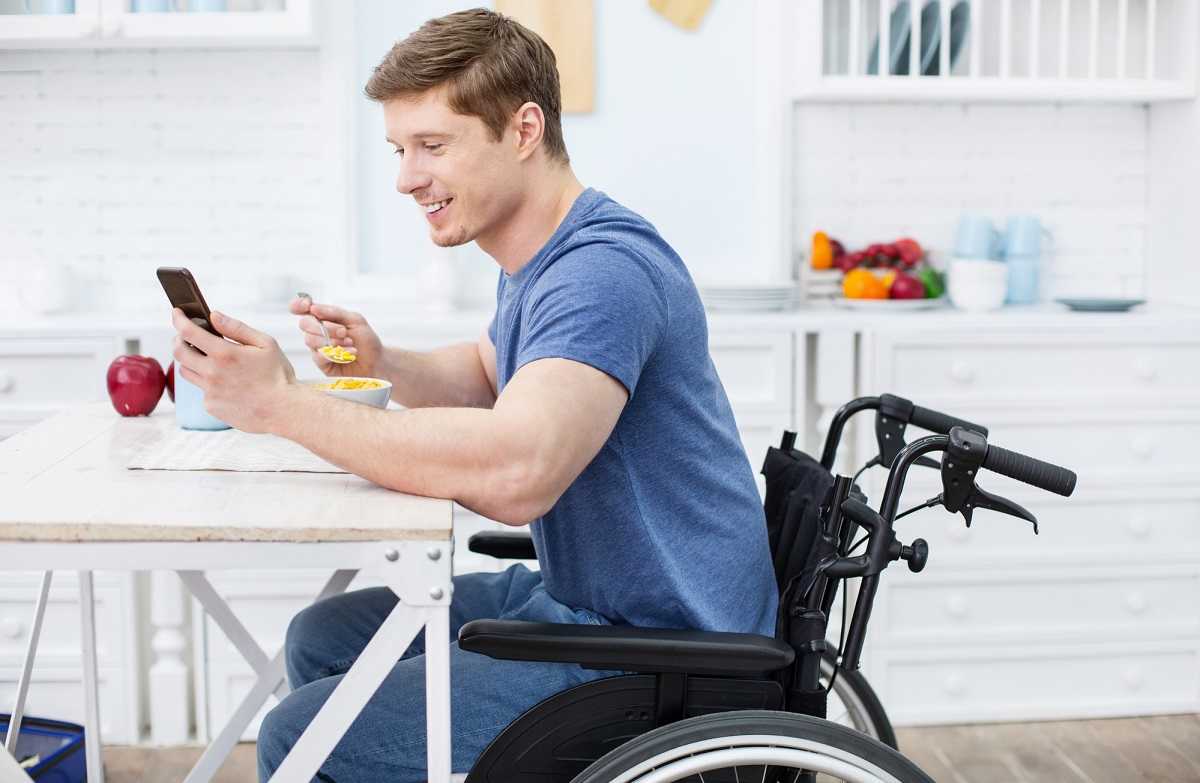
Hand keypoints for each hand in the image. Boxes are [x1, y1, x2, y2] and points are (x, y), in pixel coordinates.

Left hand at [171, 308, 298, 433]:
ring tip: (206, 358)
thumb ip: (237, 328)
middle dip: (178, 339)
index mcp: (225, 354)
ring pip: (186, 371)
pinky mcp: (211, 406)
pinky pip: (201, 390)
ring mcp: (210, 391)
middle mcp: (212, 373)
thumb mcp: (266, 344)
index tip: (177, 313)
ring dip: (190, 360)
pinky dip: (208, 382)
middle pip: (178, 351)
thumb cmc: (278, 376)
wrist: (284, 410)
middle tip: (186, 336)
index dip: (179, 319)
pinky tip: (226, 383)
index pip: (189, 332)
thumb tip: (214, 316)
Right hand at [288, 296, 385, 378]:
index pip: (302, 309)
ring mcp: (318, 348)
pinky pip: (319, 356)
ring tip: (350, 343)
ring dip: (332, 341)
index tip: (308, 305)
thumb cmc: (366, 340)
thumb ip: (335, 312)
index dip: (298, 305)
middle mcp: (318, 332)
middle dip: (323, 327)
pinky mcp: (321, 363)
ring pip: (310, 340)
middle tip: (343, 332)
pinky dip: (335, 353)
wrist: (377, 362)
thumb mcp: (355, 320)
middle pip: (304, 324)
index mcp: (324, 318)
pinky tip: (350, 353)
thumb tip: (313, 308)